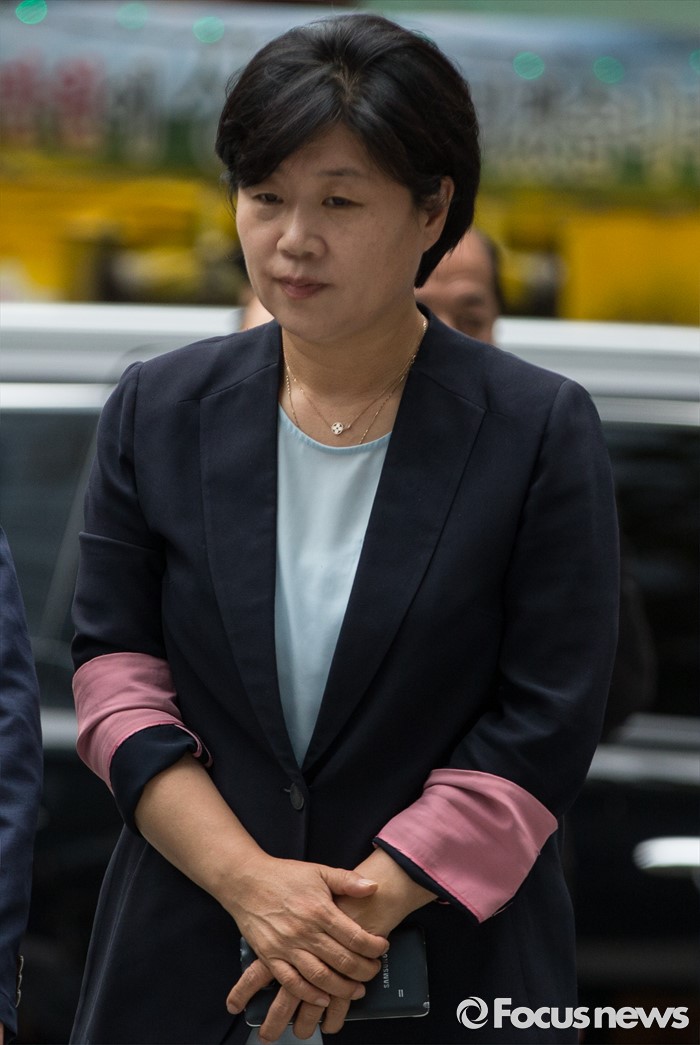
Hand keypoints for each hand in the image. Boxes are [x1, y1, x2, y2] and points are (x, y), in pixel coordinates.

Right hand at [247, 849, 436, 1040]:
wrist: (246, 881)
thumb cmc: (285, 875)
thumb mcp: (319, 871)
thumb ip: (347, 880)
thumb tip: (374, 886)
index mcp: (320, 910)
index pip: (355, 937)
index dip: (374, 946)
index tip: (382, 947)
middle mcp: (304, 931)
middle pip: (342, 961)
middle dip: (364, 971)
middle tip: (373, 971)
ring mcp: (286, 947)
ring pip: (320, 977)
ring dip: (342, 989)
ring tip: (356, 990)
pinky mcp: (270, 957)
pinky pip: (291, 983)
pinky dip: (308, 995)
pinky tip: (323, 998)